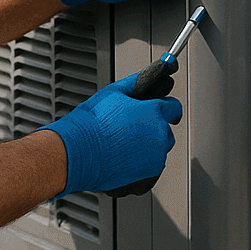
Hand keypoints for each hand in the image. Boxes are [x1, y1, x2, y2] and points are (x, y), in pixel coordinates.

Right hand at [41, 71, 182, 196]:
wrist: (77, 153)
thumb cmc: (91, 124)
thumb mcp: (113, 93)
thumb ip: (136, 83)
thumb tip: (152, 73)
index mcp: (154, 112)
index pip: (174, 108)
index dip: (164, 108)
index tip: (158, 110)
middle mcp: (159, 135)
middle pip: (166, 130)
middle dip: (154, 129)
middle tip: (131, 129)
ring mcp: (155, 157)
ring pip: (159, 150)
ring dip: (148, 147)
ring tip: (123, 145)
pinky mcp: (148, 175)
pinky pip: (152, 167)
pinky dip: (142, 164)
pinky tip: (124, 158)